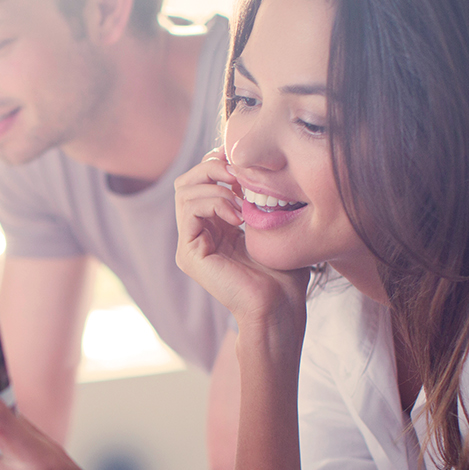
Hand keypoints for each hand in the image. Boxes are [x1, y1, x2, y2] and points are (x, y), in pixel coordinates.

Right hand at [174, 151, 309, 334]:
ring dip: (214, 184)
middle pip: (187, 180)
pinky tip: (237, 216)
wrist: (279, 307)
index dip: (220, 163)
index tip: (247, 164)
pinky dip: (213, 202)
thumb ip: (258, 195)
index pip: (202, 179)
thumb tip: (253, 166)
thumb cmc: (284, 273)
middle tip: (240, 174)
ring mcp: (190, 244)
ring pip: (184, 191)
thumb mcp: (272, 224)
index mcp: (215, 225)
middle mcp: (198, 233)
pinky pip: (189, 210)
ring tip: (240, 198)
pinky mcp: (188, 254)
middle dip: (212, 167)